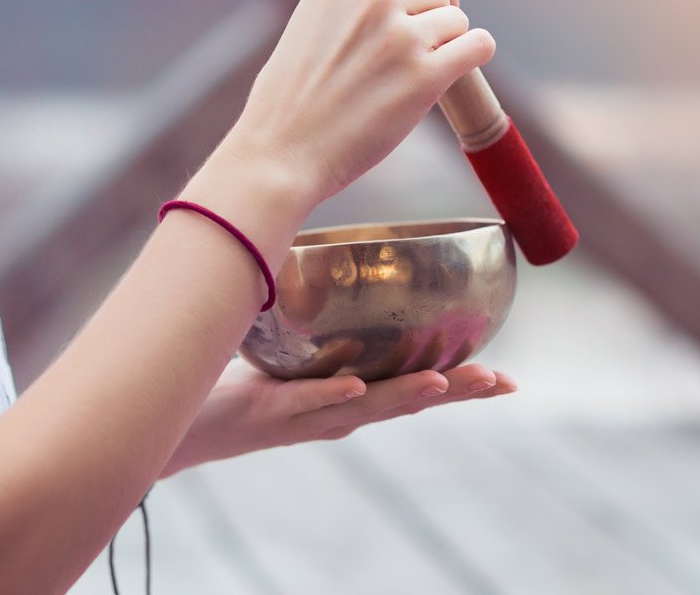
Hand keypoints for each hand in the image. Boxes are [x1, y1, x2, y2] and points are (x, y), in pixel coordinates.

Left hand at [159, 359, 516, 477]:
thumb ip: (338, 327)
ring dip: (405, 394)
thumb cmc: (250, 382)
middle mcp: (338, 413)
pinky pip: (303, 402)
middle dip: (454, 392)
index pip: (417, 390)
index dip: (462, 387)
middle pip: (405, 402)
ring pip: (366, 407)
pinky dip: (332, 396)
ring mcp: (306, 415)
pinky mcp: (269, 411)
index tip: (507, 380)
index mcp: (354, 397)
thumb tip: (364, 278)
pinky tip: (357, 388)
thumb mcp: (305, 353)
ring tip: (443, 382)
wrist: (192, 420)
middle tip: (498, 382)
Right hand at [224, 0, 494, 208]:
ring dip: (445, 45)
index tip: (405, 23)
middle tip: (407, 55)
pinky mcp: (424, 76)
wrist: (280, 153)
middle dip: (429, 19)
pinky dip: (474, 55)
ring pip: (457, 20)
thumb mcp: (312, 19)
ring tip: (413, 73)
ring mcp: (400, 35)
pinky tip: (458, 70)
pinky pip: (479, 45)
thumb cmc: (292, 96)